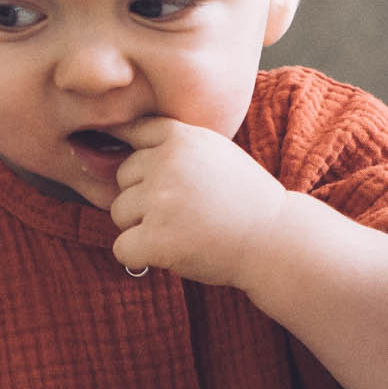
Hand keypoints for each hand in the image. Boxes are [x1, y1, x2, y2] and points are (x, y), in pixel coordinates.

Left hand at [109, 117, 287, 289]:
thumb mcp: (214, 152)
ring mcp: (161, 200)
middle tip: (182, 213)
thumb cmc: (244, 200)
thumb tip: (111, 143)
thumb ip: (174, 144)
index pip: (133, 132)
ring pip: (118, 212)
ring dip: (141, 227)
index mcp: (182, 136)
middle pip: (121, 177)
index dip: (141, 160)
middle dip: (142, 196)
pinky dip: (140, 257)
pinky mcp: (157, 238)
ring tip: (182, 231)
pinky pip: (122, 248)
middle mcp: (168, 162)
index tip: (156, 177)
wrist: (276, 240)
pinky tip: (169, 252)